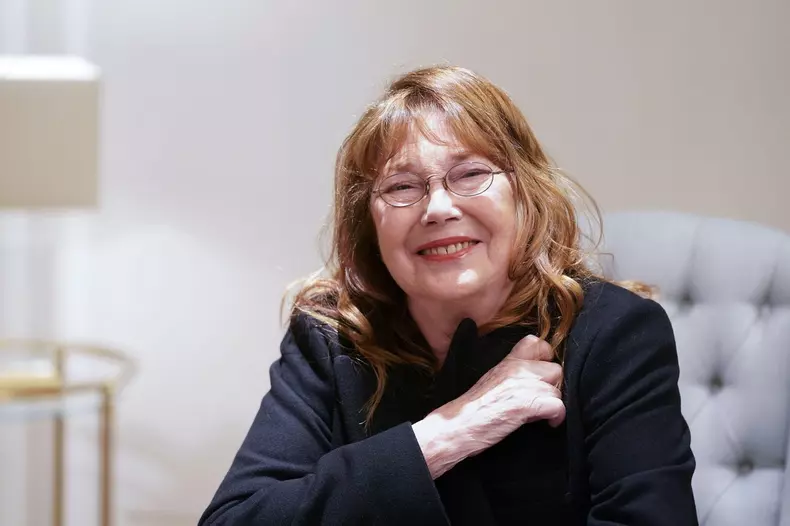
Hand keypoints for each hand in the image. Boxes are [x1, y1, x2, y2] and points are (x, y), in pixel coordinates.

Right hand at [413, 334, 564, 478]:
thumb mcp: (492, 380)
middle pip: (555, 369)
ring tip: (540, 413)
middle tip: (541, 399)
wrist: (458, 425)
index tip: (543, 375)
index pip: (537, 343)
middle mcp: (517, 368)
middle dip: (552, 386)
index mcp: (508, 362)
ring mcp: (524, 385)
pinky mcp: (529, 404)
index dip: (546, 359)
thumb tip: (533, 381)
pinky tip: (548, 423)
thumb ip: (512, 375)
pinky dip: (556, 417)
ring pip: (558, 389)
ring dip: (552, 403)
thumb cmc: (473, 409)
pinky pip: (558, 406)